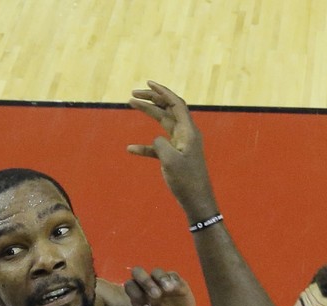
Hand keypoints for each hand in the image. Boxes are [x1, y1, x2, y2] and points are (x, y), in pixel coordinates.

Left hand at [122, 266, 195, 305]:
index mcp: (138, 296)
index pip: (131, 287)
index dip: (136, 296)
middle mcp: (147, 285)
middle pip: (138, 273)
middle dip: (145, 282)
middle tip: (156, 296)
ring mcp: (161, 282)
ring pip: (156, 272)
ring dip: (161, 279)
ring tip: (168, 290)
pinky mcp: (176, 281)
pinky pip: (173, 275)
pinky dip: (173, 280)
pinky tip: (175, 288)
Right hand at [127, 80, 218, 220]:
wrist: (196, 201)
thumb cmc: (186, 181)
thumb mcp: (170, 161)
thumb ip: (160, 144)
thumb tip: (156, 139)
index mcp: (188, 131)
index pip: (175, 103)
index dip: (162, 91)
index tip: (148, 83)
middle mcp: (185, 133)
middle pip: (168, 108)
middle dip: (152, 98)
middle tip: (133, 94)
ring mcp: (180, 144)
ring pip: (162, 122)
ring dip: (148, 112)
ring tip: (130, 104)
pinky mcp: (174, 156)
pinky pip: (157, 146)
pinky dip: (145, 146)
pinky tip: (130, 149)